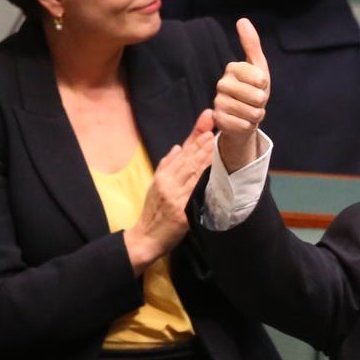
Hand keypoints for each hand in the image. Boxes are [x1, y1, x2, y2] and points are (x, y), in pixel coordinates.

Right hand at [124, 110, 216, 273]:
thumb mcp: (155, 186)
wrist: (145, 238)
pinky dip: (203, 180)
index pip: (182, 152)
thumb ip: (167, 167)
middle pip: (187, 159)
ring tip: (214, 141)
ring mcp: (174, 196)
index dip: (195, 136)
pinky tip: (212, 170)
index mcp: (163, 176)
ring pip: (191, 172)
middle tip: (214, 126)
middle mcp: (167, 183)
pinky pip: (194, 193)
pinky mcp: (181, 211)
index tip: (206, 120)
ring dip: (203, 156)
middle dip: (201, 142)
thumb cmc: (153, 212)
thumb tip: (178, 147)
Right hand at [214, 18, 269, 172]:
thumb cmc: (253, 89)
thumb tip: (242, 20)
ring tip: (249, 111)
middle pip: (258, 97)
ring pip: (253, 113)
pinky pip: (245, 125)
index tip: (258, 85)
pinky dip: (249, 126)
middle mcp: (222, 84)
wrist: (242, 116)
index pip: (261, 78)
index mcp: (232, 68)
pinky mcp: (219, 120)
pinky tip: (242, 121)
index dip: (265, 85)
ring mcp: (218, 103)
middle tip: (254, 101)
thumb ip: (251, 44)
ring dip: (256, 115)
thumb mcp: (258, 66)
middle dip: (262, 103)